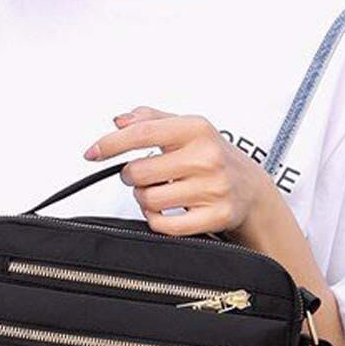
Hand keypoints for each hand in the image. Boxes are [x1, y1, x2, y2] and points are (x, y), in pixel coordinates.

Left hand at [83, 106, 277, 240]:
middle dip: (131, 176)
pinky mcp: (214, 216)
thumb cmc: (213, 157)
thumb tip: (118, 121)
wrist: (251, 189)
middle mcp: (207, 157)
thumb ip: (151, 120)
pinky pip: (165, 225)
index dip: (111, 144)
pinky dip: (155, 220)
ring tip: (156, 191)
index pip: (142, 133)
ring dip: (144, 198)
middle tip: (140, 175)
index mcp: (197, 129)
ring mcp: (212, 188)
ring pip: (149, 200)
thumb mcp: (187, 129)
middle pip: (139, 172)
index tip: (93, 152)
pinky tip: (163, 211)